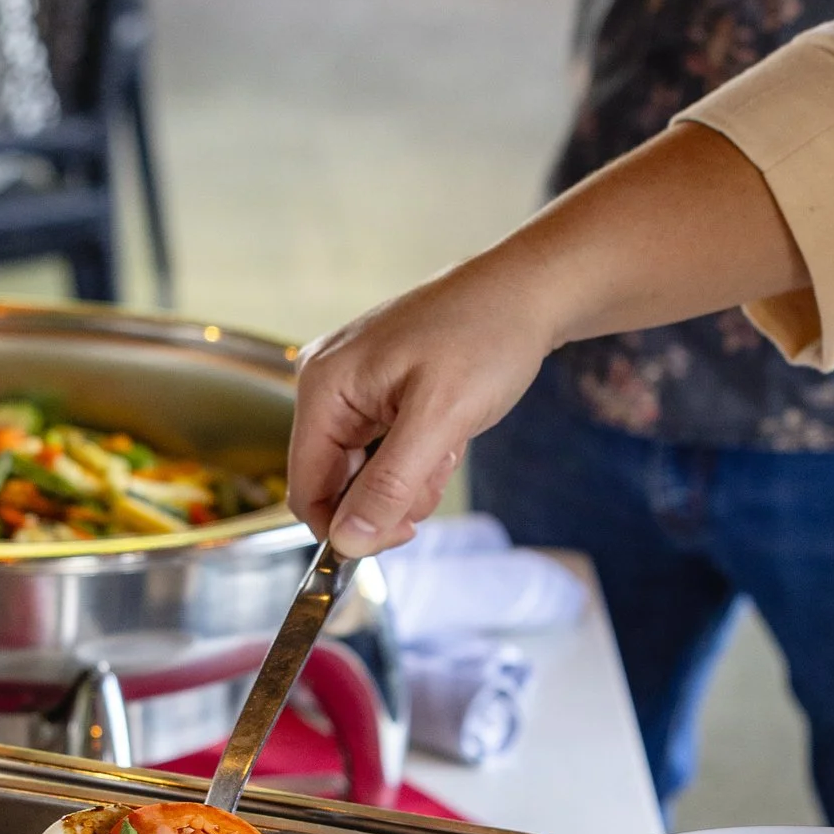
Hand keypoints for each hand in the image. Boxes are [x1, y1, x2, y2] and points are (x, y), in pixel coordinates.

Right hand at [290, 255, 556, 552]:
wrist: (527, 293)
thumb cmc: (486, 335)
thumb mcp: (440, 418)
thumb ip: (390, 484)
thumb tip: (348, 541)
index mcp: (323, 387)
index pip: (306, 490)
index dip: (349, 526)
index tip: (402, 533)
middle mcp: (326, 385)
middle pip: (336, 484)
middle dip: (391, 494)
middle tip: (437, 470)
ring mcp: (352, 387)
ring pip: (366, 472)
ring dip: (411, 475)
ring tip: (448, 440)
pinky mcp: (377, 390)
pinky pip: (384, 449)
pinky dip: (419, 455)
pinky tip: (447, 430)